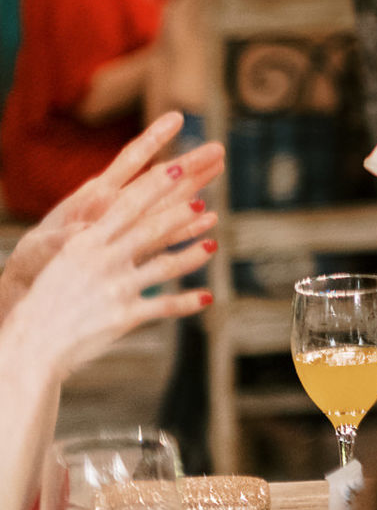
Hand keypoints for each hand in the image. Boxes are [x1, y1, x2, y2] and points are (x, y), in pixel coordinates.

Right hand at [7, 135, 223, 379]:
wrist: (29, 344)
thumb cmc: (47, 299)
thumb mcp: (66, 263)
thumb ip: (92, 240)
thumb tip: (108, 219)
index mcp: (86, 244)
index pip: (126, 207)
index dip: (155, 186)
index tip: (178, 166)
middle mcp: (102, 262)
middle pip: (149, 230)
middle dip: (178, 213)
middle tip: (202, 199)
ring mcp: (115, 289)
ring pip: (164, 266)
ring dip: (191, 255)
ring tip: (213, 244)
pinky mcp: (124, 317)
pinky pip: (163, 306)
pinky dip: (187, 302)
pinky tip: (207, 298)